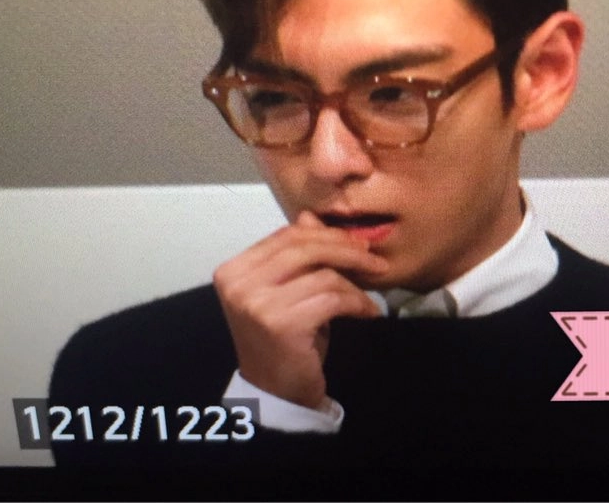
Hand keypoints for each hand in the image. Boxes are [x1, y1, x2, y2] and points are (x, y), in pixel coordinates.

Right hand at [213, 211, 387, 408]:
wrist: (276, 392)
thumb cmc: (283, 339)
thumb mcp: (288, 291)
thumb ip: (295, 255)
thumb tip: (311, 217)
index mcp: (233, 270)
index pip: (286, 236)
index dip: (325, 235)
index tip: (357, 243)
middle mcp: (238, 283)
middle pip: (304, 248)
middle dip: (346, 250)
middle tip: (375, 259)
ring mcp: (257, 304)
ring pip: (323, 275)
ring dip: (355, 284)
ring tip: (368, 297)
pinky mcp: (282, 324)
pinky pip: (332, 299)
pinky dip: (357, 303)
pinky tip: (368, 312)